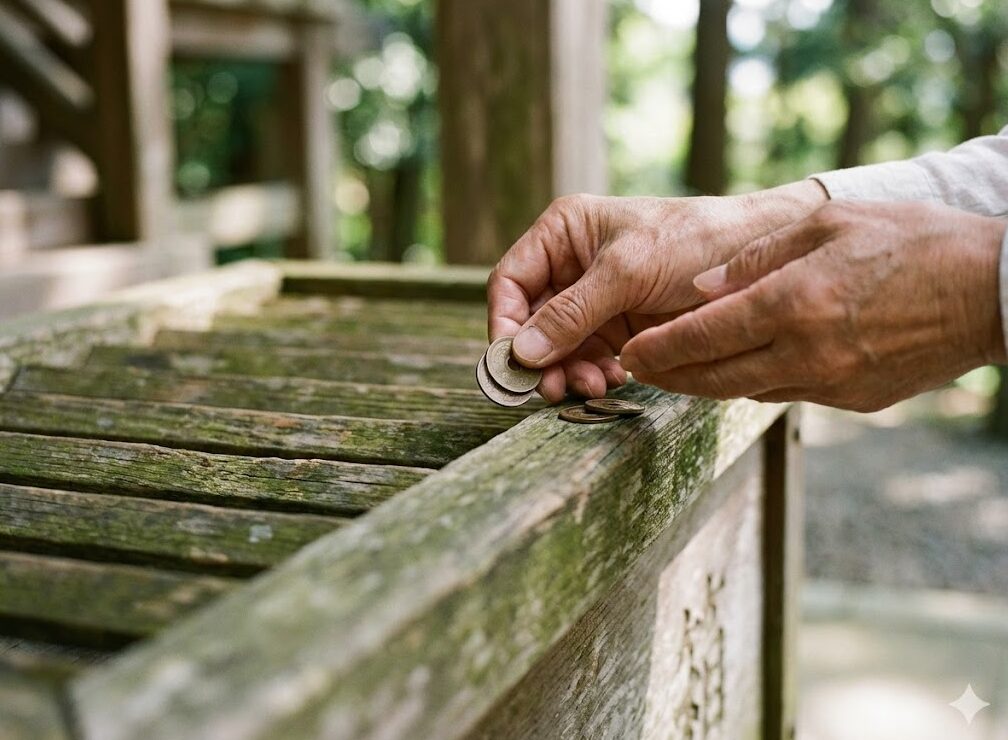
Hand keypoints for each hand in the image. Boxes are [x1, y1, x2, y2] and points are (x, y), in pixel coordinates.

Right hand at [487, 181, 827, 401]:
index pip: (511, 283)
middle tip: (553, 388)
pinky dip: (593, 375)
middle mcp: (572, 266)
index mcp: (563, 234)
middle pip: (531, 323)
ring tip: (593, 386)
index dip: (505, 323)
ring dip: (568, 372)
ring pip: (558, 348)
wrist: (757, 257)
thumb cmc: (694, 240)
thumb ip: (572, 312)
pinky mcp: (620, 329)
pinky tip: (613, 381)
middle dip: (541, 357)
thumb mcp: (628, 271)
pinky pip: (589, 360)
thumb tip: (522, 353)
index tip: (515, 362)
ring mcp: (596, 301)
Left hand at [620, 200, 1007, 410]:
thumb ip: (756, 257)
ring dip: (704, 385)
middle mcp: (806, 353)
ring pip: (745, 392)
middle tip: (636, 369)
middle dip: (668, 376)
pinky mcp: (852, 401)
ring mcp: (830, 384)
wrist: (992, 292)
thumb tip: (701, 287)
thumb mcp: (828, 225)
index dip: (659, 349)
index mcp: (794, 302)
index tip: (631, 352)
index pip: (703, 336)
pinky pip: (785, 396)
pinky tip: (738, 369)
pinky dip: (752, 384)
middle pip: (713, 378)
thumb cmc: (912, 242)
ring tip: (675, 372)